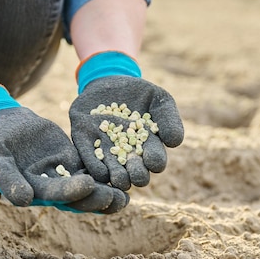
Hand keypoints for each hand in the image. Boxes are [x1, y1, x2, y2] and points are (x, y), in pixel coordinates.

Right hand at [0, 83, 127, 212]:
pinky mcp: (71, 160)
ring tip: (127, 195)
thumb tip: (25, 200)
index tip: (90, 186)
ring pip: (88, 187)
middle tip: (120, 199)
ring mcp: (63, 174)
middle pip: (77, 197)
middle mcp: (50, 187)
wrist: (3, 123)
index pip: (55, 194)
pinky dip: (106, 172)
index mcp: (33, 190)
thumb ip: (8, 178)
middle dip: (98, 199)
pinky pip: (91, 168)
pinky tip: (124, 171)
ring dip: (107, 192)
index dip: (72, 192)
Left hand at [69, 75, 183, 190]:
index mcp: (148, 148)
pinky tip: (101, 172)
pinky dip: (95, 167)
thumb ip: (169, 119)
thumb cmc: (141, 93)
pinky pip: (88, 160)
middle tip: (137, 175)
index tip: (154, 161)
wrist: (110, 80)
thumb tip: (174, 143)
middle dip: (137, 174)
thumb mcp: (159, 100)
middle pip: (134, 172)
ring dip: (116, 176)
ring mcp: (105, 151)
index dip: (155, 162)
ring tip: (119, 178)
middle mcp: (127, 156)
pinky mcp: (84, 143)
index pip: (155, 160)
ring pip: (112, 171)